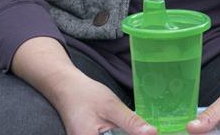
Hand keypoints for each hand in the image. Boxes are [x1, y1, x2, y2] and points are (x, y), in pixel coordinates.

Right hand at [11, 36, 155, 134]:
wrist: (66, 88)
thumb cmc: (86, 95)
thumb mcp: (112, 106)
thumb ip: (131, 122)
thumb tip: (152, 133)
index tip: (148, 133)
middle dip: (129, 134)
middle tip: (144, 129)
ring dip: (125, 133)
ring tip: (135, 127)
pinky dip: (118, 133)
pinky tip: (125, 128)